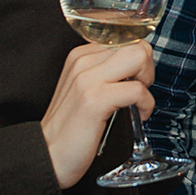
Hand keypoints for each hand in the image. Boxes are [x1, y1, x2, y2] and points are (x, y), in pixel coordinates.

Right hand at [39, 41, 154, 188]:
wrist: (47, 155)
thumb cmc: (70, 127)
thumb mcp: (85, 90)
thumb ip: (106, 72)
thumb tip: (138, 67)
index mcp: (80, 56)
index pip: (126, 39)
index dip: (139, 60)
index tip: (136, 80)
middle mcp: (82, 62)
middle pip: (136, 44)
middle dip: (148, 67)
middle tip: (141, 89)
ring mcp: (87, 79)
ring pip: (139, 57)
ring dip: (148, 81)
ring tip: (139, 100)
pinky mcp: (95, 100)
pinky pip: (137, 89)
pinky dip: (146, 104)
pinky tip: (139, 115)